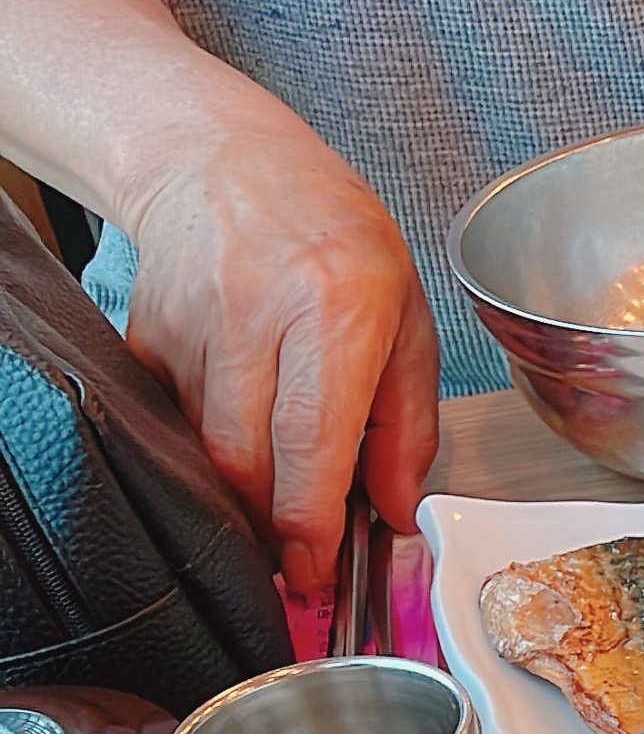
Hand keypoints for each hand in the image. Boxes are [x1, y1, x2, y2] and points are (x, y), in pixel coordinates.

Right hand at [113, 121, 439, 600]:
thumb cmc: (334, 235)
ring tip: (281, 503)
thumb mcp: (408, 318)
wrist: (224, 162)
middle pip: (245, 458)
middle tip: (301, 563)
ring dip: (244, 493)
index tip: (316, 570)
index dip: (308, 520)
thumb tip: (392, 510)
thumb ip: (406, 423)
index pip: (311, 440)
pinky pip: (178, 423)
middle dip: (273, 527)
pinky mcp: (145, 337)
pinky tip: (245, 442)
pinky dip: (212, 452)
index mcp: (335, 306)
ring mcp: (188, 326)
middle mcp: (253, 315)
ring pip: (206, 449)